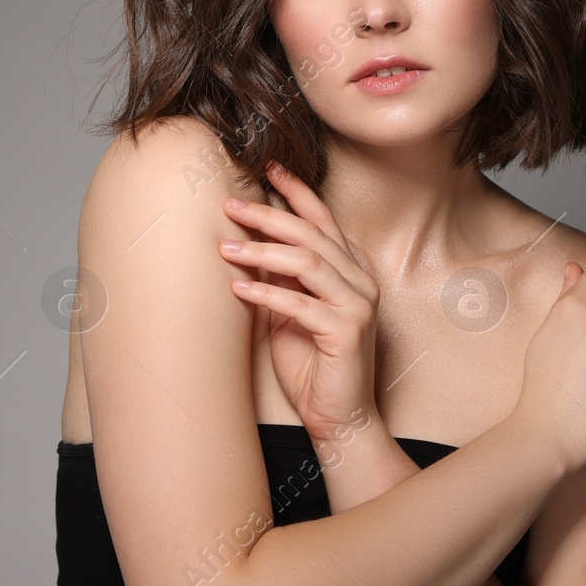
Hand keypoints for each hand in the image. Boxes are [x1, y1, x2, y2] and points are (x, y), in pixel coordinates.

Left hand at [219, 162, 381, 442]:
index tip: (267, 167)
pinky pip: (301, 304)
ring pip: (307, 262)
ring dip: (262, 251)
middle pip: (311, 234)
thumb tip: (248, 239)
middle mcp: (360, 281)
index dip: (296, 192)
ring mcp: (357, 305)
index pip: (323, 219)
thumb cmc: (312, 364)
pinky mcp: (346, 332)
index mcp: (350, 270)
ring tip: (225, 248)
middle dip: (268, 216)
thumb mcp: (290, 309)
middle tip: (229, 204)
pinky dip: (267, 293)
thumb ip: (281, 276)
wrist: (340, 417)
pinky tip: (238, 288)